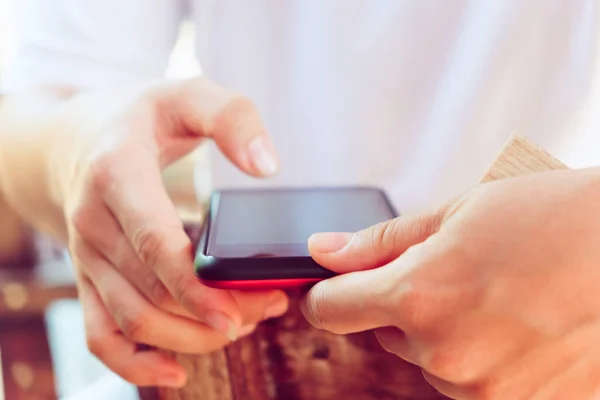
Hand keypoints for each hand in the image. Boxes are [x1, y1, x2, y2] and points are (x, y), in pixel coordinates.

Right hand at [49, 78, 287, 386]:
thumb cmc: (139, 118)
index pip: (155, 244)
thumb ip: (231, 118)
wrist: (75, 141)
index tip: (242, 310)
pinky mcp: (89, 279)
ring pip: (136, 321)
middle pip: (155, 293)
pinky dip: (135, 365)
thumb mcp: (186, 95)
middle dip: (216, 314)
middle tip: (270, 307)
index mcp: (117, 174)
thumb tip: (266, 165)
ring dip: (193, 337)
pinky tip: (176, 370)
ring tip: (245, 324)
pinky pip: (101, 336)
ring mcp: (87, 257)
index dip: (197, 286)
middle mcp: (94, 222)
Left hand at [301, 168, 599, 398]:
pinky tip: (519, 324)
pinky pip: (473, 382)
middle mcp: (445, 353)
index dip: (328, 295)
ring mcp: (484, 389)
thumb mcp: (457, 213)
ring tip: (499, 295)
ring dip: (447, 332)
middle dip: (405, 304)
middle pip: (386, 333)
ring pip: (432, 359)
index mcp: (419, 296)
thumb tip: (321, 252)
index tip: (333, 288)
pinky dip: (484, 355)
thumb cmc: (555, 220)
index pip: (332, 310)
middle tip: (457, 271)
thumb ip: (380, 243)